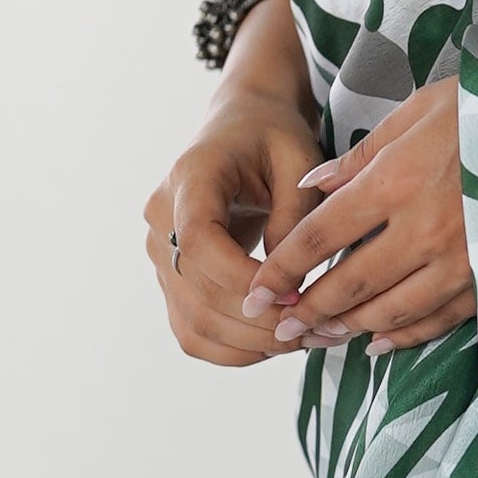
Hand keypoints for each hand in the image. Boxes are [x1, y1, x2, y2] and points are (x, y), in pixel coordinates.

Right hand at [144, 71, 321, 366]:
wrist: (243, 127)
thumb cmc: (275, 139)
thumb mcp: (299, 162)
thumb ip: (294, 220)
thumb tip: (284, 285)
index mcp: (189, 177)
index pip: (198, 242)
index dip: (242, 279)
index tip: (293, 296)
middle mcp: (161, 218)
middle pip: (197, 293)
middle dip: (260, 323)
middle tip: (317, 331)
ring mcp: (160, 253)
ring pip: (194, 324)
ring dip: (251, 345)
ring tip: (304, 341)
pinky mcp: (172, 280)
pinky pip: (194, 332)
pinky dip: (235, 350)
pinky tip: (276, 344)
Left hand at [249, 76, 469, 353]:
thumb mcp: (418, 111)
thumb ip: (362, 156)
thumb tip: (313, 189)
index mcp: (397, 181)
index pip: (320, 237)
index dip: (283, 269)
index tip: (258, 289)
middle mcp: (425, 229)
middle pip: (350, 285)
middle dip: (307, 312)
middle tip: (279, 328)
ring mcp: (462, 260)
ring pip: (390, 311)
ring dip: (348, 329)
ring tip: (318, 337)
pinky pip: (438, 319)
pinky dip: (404, 335)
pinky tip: (378, 342)